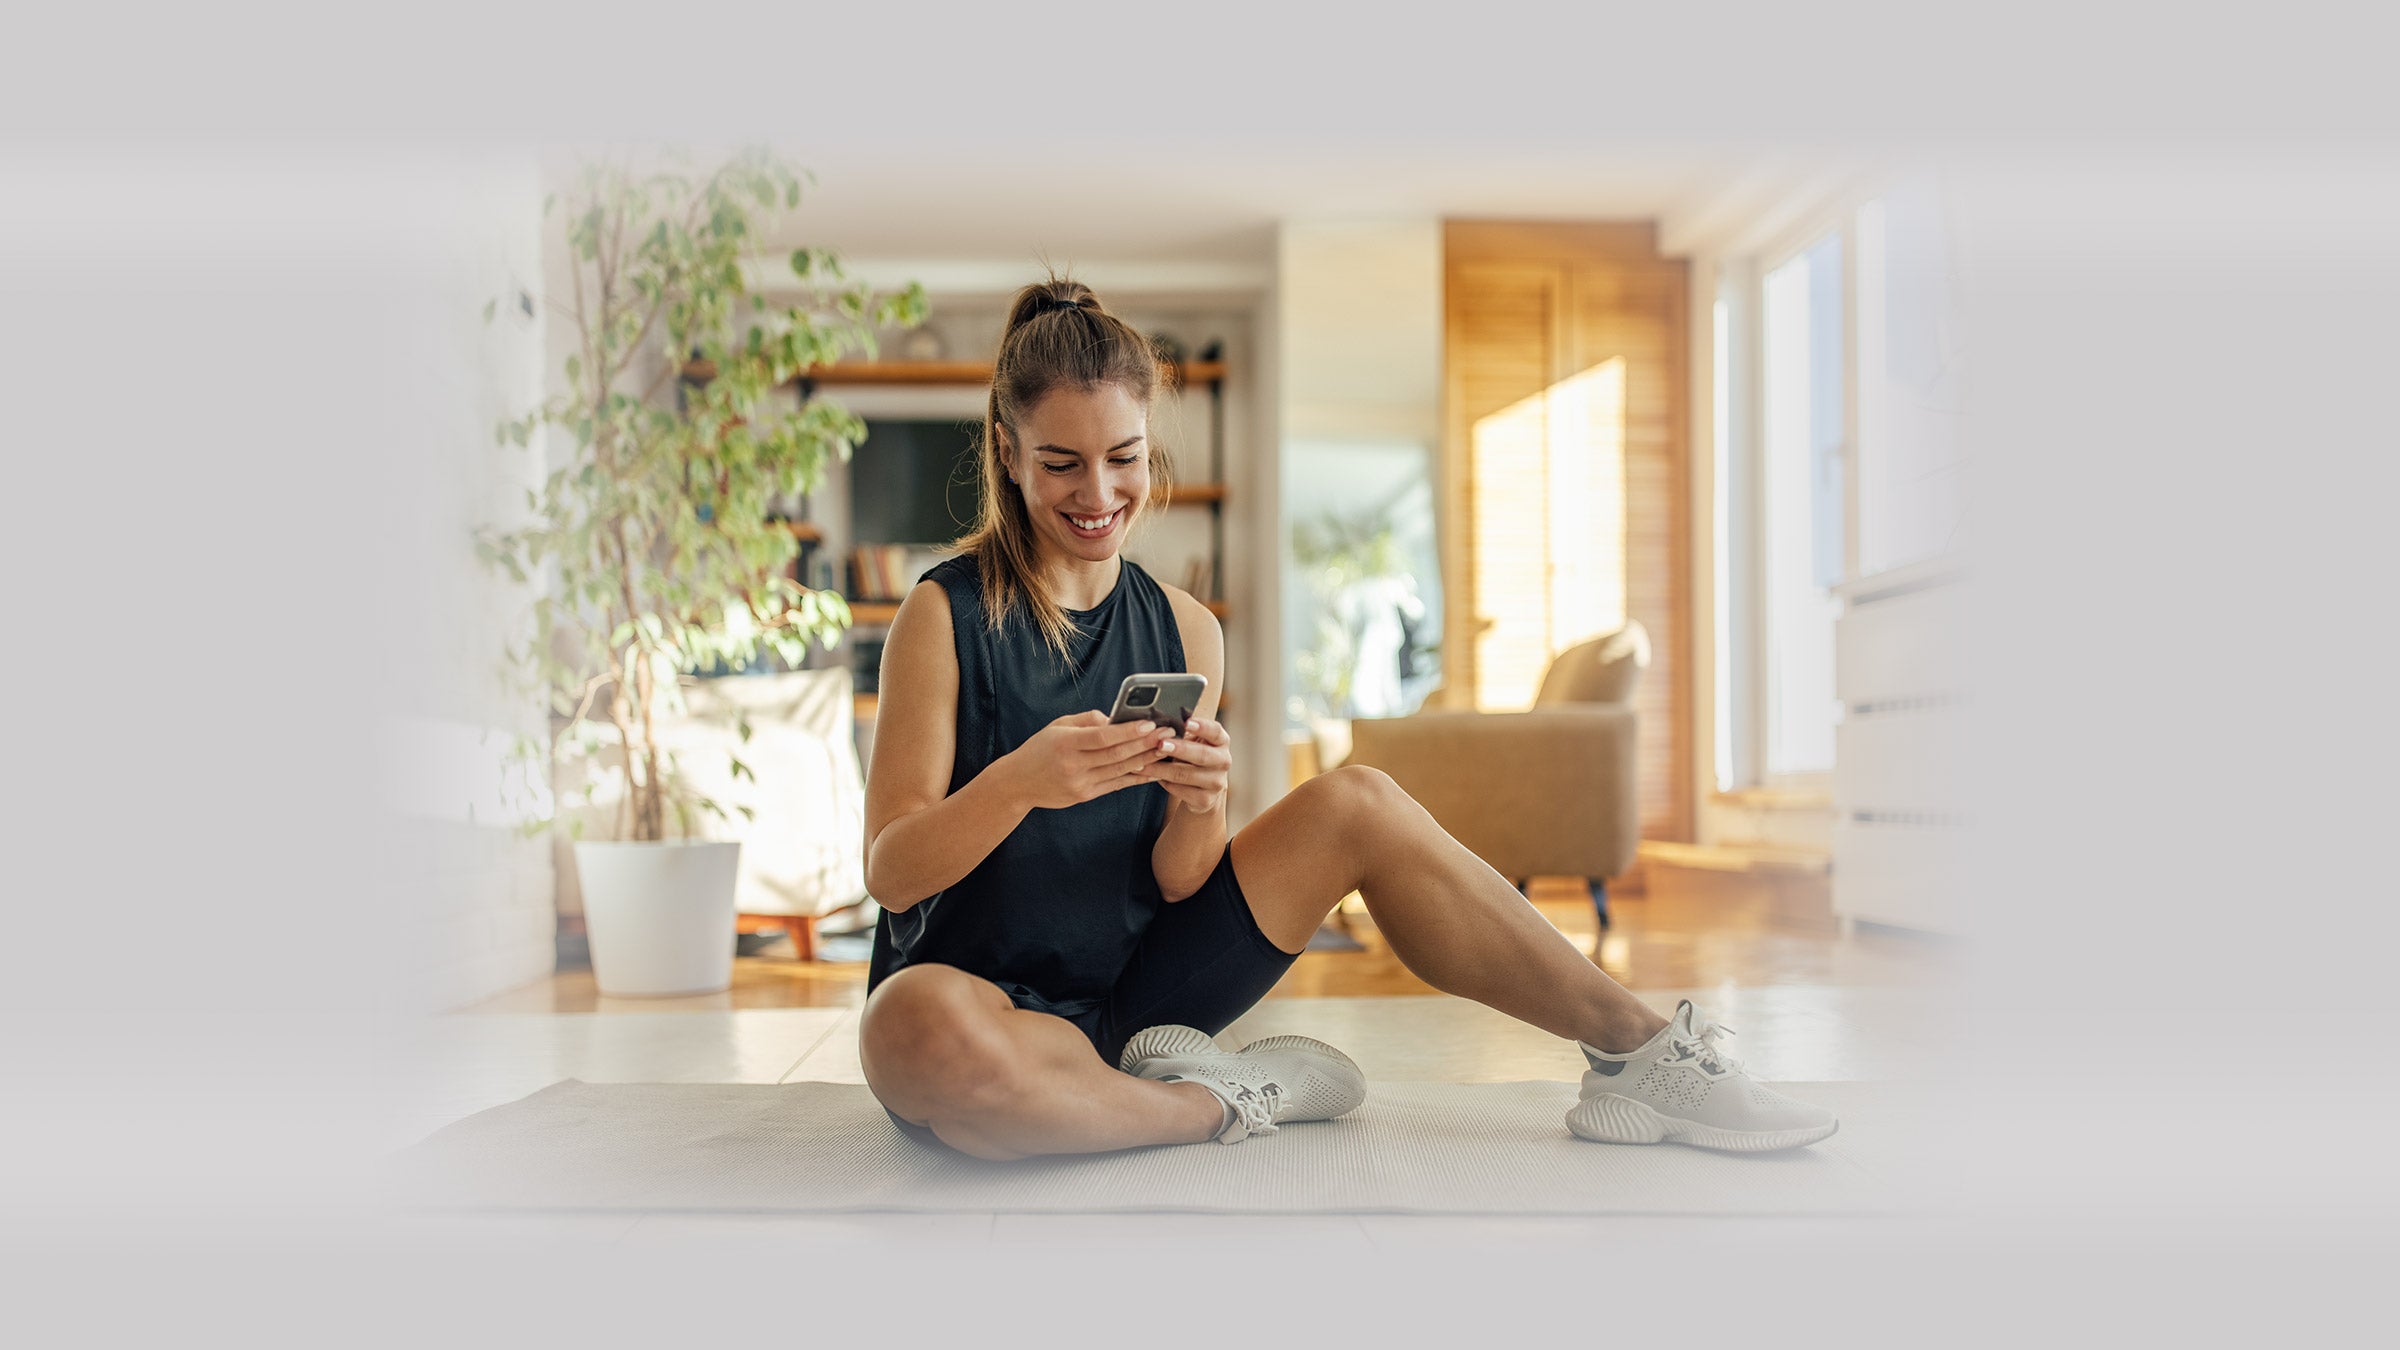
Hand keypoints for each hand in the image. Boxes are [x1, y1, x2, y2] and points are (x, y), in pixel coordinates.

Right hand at [1001, 710, 1174, 810]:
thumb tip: (1115, 719)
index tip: (1150, 724)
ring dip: (1146, 760)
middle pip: (1116, 755)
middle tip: (1168, 734)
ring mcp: (1080, 783)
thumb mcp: (1057, 726)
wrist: (1018, 783)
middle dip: (1145, 744)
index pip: (1102, 737)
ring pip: (1120, 771)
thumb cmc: (1040, 748)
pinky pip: (1116, 785)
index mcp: (1065, 743)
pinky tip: (1153, 769)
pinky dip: (1136, 777)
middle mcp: (1073, 765)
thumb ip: (1087, 719)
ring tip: (1165, 748)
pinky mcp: (1085, 796)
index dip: (1128, 731)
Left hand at [1140, 714, 1230, 813]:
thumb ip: (1183, 732)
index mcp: (1221, 742)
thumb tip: (1159, 722)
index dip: (1202, 726)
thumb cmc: (1193, 757)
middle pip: (1202, 755)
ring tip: (1143, 764)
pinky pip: (1180, 790)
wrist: (1203, 788)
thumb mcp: (1194, 741)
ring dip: (1162, 769)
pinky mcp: (1205, 800)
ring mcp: (1216, 782)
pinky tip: (1151, 777)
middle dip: (1180, 749)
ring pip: (1186, 775)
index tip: (1186, 722)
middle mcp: (1223, 761)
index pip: (1215, 731)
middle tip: (1160, 744)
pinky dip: (1163, 782)